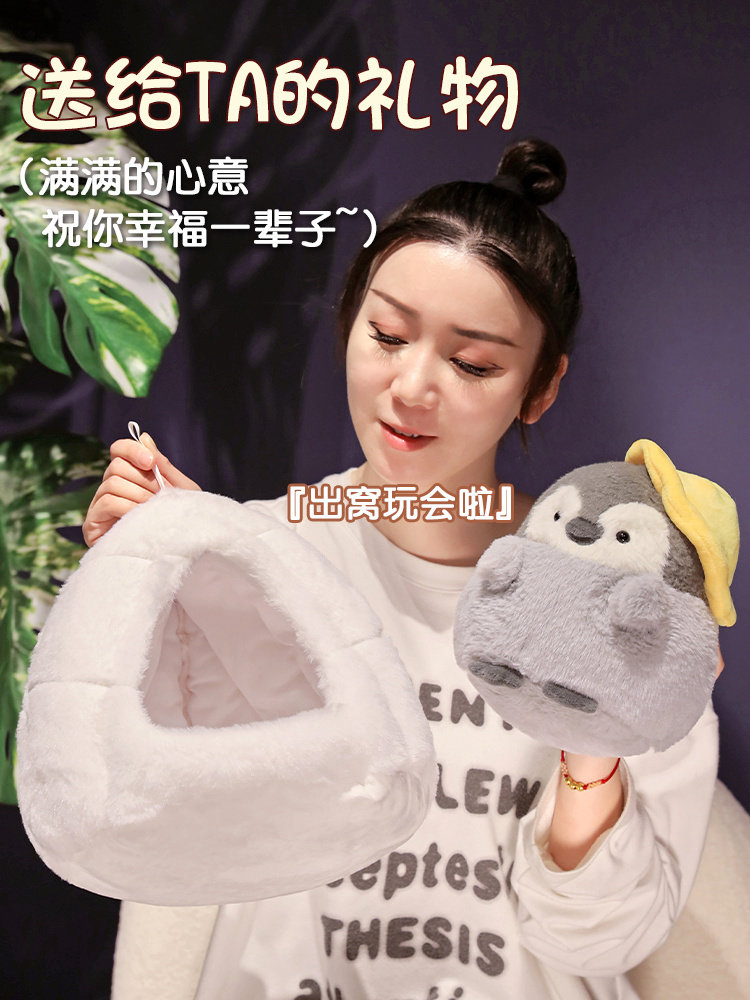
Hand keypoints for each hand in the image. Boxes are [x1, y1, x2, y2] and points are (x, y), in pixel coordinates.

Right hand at [83, 433, 199, 546]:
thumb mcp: (179, 490)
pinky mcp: (94, 524)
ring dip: (138, 496)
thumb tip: (144, 437)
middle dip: (143, 480)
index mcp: (130, 476)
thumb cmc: (181, 523)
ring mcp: (100, 506)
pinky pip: (106, 502)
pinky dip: (127, 507)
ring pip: (112, 483)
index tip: (151, 463)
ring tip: (153, 511)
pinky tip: (139, 517)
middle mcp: (111, 487)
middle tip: (159, 497)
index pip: (118, 450)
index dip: (132, 450)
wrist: (179, 555)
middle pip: (116, 466)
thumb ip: (162, 466)